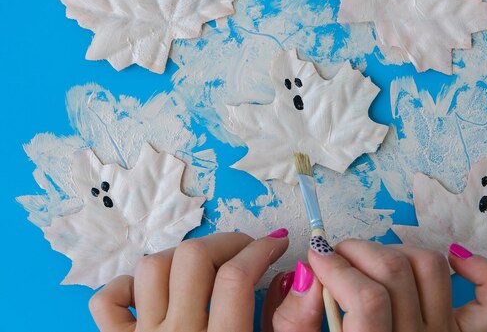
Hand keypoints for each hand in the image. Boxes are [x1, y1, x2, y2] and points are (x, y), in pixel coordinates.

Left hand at [89, 230, 294, 331]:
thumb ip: (291, 325)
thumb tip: (299, 276)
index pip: (237, 277)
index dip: (262, 250)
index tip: (277, 243)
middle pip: (193, 259)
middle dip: (227, 242)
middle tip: (247, 250)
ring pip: (151, 268)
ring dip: (182, 258)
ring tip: (206, 268)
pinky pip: (107, 301)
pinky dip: (126, 286)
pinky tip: (154, 294)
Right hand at [306, 238, 486, 331]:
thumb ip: (296, 322)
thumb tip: (306, 273)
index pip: (366, 299)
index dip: (335, 267)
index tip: (317, 256)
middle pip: (394, 273)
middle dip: (357, 252)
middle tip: (337, 256)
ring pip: (431, 268)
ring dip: (397, 251)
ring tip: (372, 260)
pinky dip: (481, 270)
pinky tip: (455, 258)